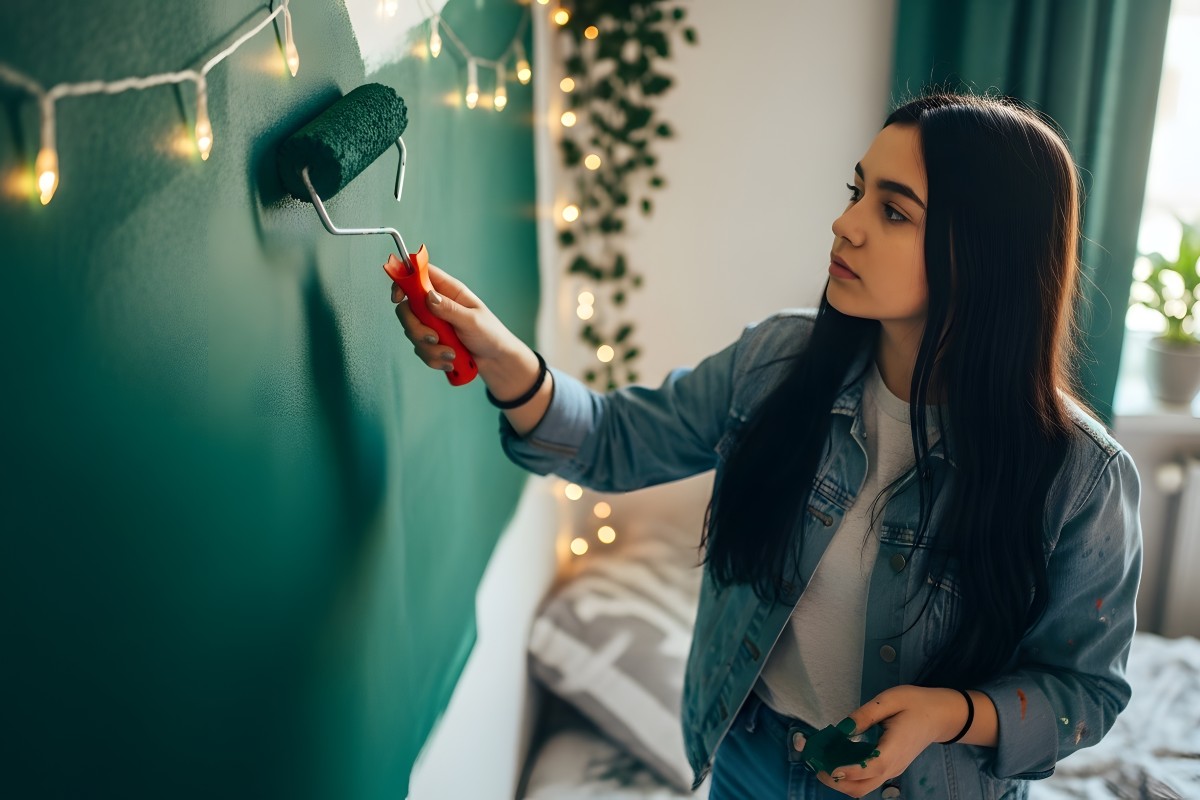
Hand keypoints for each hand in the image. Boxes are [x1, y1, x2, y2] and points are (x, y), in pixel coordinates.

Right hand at [387, 258, 519, 371]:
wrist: (495, 360)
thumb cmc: (490, 334)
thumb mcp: (472, 320)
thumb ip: (449, 309)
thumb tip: (428, 296)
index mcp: (448, 291)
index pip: (419, 276)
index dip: (404, 281)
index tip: (398, 298)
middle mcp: (437, 305)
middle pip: (408, 308)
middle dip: (416, 327)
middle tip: (434, 338)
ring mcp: (433, 324)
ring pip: (412, 332)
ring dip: (430, 348)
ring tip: (452, 354)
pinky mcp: (432, 342)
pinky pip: (420, 349)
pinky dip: (433, 358)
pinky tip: (450, 362)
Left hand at [816, 685, 967, 797]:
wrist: (940, 716)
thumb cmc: (916, 704)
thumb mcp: (890, 699)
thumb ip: (865, 714)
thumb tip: (843, 727)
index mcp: (895, 748)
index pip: (871, 768)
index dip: (849, 771)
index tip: (829, 767)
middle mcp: (893, 766)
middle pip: (863, 787)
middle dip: (837, 782)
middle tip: (817, 764)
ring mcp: (893, 770)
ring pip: (864, 787)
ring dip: (842, 781)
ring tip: (824, 762)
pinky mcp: (891, 768)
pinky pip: (869, 779)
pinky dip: (851, 776)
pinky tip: (839, 759)